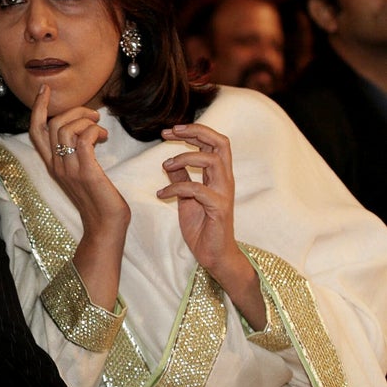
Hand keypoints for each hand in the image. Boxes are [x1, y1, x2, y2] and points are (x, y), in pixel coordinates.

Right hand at [29, 85, 128, 233]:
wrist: (105, 227)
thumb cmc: (98, 200)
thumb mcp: (81, 173)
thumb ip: (76, 154)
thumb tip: (84, 131)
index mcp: (52, 164)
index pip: (35, 131)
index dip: (37, 107)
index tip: (45, 89)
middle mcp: (56, 165)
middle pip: (50, 124)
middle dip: (73, 110)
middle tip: (93, 115)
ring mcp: (69, 169)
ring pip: (66, 128)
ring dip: (86, 120)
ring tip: (101, 129)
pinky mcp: (86, 172)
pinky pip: (84, 140)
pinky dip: (94, 131)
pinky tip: (103, 138)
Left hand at [157, 123, 237, 269]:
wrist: (214, 255)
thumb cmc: (202, 226)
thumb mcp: (186, 198)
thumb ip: (181, 179)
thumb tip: (168, 162)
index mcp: (219, 175)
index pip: (214, 143)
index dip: (194, 132)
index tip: (170, 131)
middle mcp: (225, 180)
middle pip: (221, 143)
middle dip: (195, 132)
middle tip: (171, 132)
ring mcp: (224, 194)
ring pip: (213, 161)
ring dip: (184, 158)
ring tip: (165, 165)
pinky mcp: (218, 209)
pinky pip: (198, 189)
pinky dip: (176, 187)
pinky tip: (162, 193)